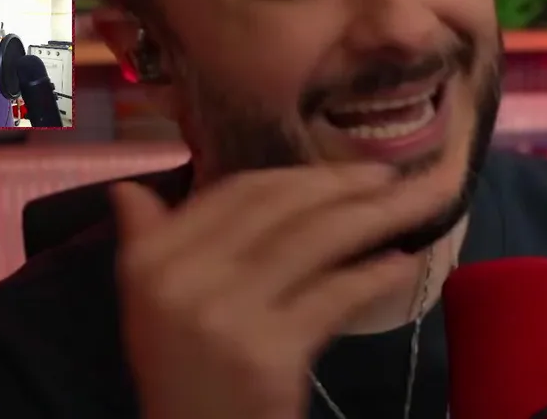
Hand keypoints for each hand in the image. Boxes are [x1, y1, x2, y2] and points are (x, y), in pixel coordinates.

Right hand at [111, 165, 448, 418]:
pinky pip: (334, 296)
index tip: (346, 169)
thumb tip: (129, 190)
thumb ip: (150, 242)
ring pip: (316, 241)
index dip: (299, 175)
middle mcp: (186, 279)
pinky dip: (374, 277)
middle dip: (346, 183)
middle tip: (395, 174)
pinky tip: (403, 264)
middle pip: (282, 208)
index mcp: (155, 261)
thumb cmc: (184, 378)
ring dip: (376, 215)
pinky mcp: (270, 354)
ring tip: (417, 203)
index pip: (237, 193)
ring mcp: (228, 316)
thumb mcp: (151, 311)